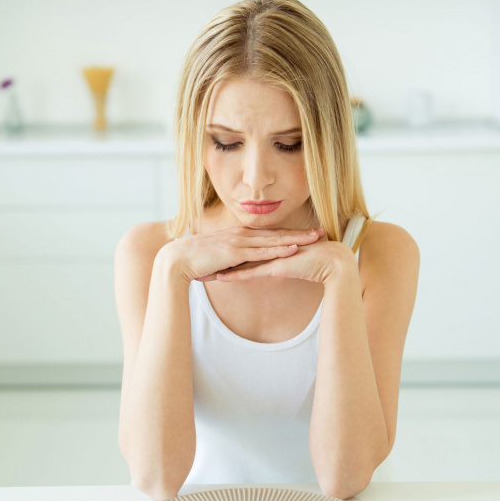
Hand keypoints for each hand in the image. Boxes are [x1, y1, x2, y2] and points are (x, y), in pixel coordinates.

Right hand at [156, 226, 325, 282]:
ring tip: (315, 239)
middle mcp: (242, 235)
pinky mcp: (234, 252)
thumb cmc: (196, 261)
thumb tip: (244, 268)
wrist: (176, 260)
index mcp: (240, 235)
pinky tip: (293, 249)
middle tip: (323, 232)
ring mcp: (239, 242)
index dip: (291, 233)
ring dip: (296, 238)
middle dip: (301, 233)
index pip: (271, 234)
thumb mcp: (220, 260)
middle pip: (277, 233)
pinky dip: (278, 249)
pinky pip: (261, 251)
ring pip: (274, 240)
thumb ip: (235, 261)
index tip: (309, 233)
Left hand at [214, 238, 355, 285]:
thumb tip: (278, 267)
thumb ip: (285, 263)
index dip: (226, 255)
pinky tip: (220, 278)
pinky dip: (235, 275)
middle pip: (236, 254)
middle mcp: (268, 249)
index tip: (210, 259)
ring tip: (201, 273)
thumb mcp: (295, 263)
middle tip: (198, 263)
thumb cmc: (319, 261)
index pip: (244, 251)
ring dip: (220, 268)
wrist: (334, 261)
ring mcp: (271, 257)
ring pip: (239, 263)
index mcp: (271, 247)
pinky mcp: (275, 267)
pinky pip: (251, 272)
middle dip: (216, 260)